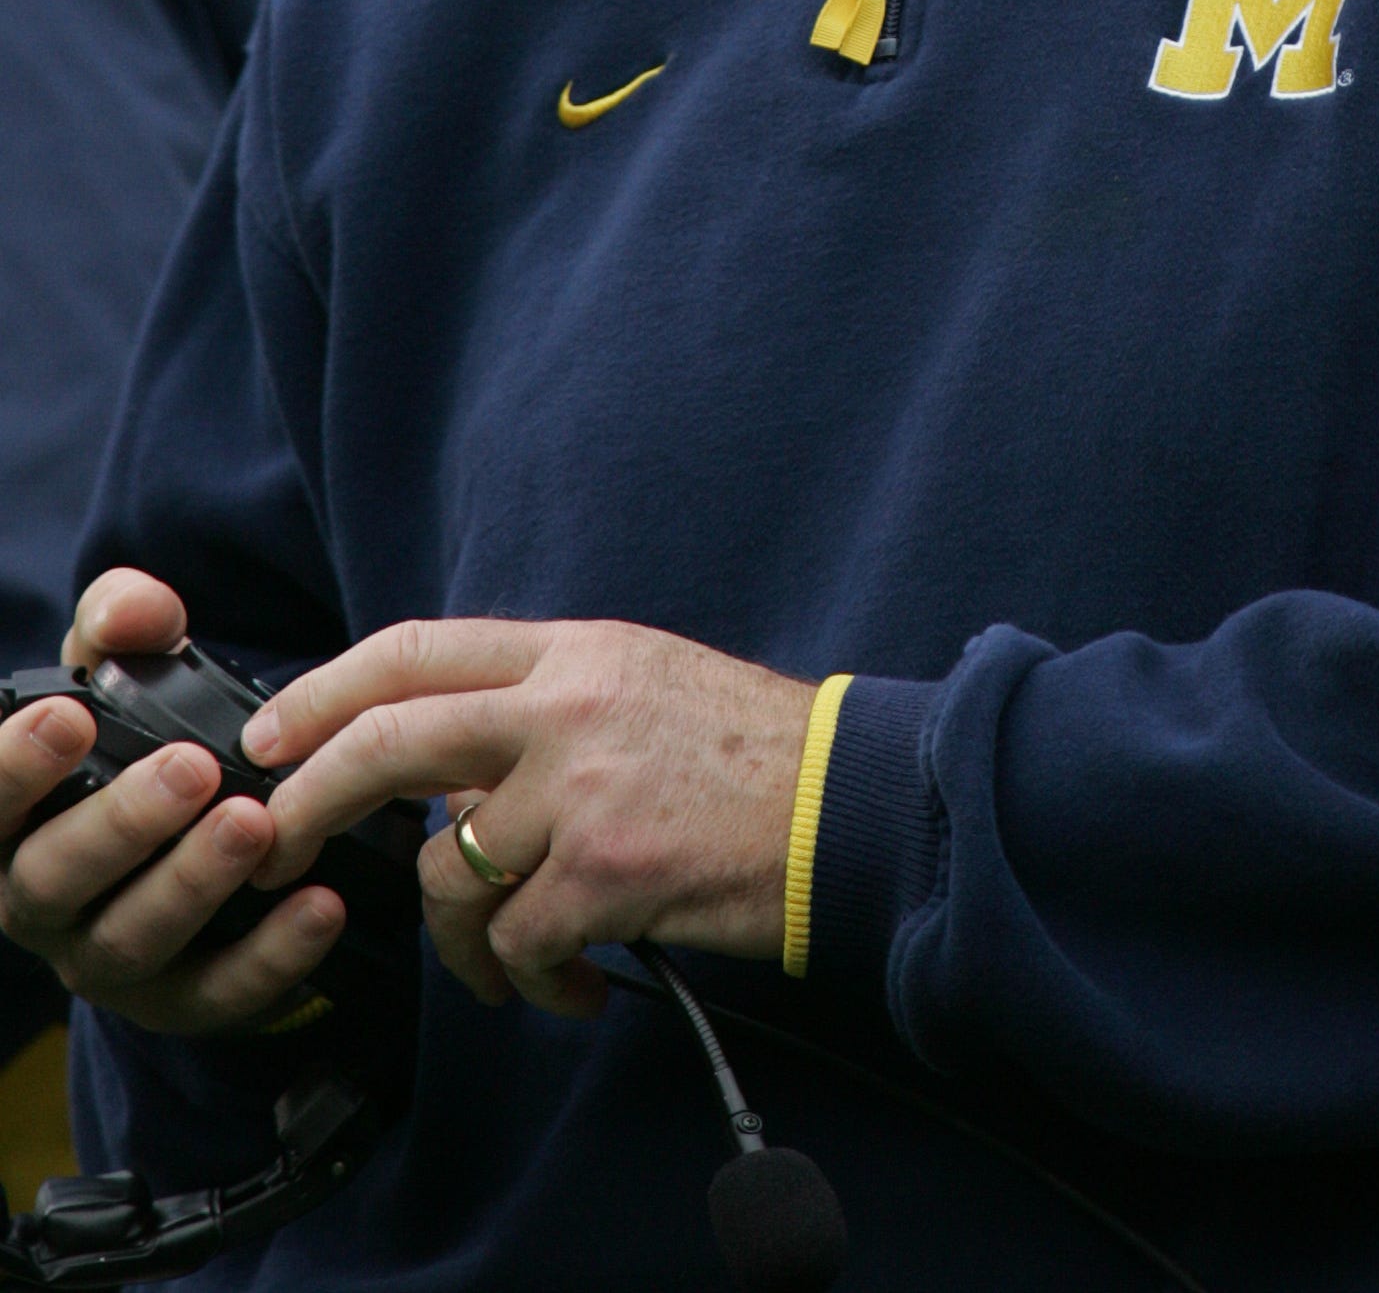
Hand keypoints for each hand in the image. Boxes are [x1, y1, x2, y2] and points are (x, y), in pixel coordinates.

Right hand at [0, 571, 344, 1031]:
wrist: (191, 823)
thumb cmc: (136, 739)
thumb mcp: (117, 668)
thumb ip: (119, 621)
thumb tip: (135, 611)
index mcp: (10, 824)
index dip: (15, 767)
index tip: (67, 717)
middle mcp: (40, 900)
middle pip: (54, 879)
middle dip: (122, 823)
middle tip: (192, 768)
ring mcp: (104, 959)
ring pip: (131, 941)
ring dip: (193, 883)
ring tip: (254, 822)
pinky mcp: (178, 999)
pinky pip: (216, 994)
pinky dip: (269, 958)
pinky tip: (319, 905)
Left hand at [242, 620, 816, 1019]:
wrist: (845, 804)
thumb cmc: (748, 752)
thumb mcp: (640, 682)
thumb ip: (541, 706)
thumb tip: (445, 770)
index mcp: (573, 652)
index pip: (419, 647)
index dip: (329, 687)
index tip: (277, 734)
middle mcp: (567, 706)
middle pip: (391, 739)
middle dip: (315, 797)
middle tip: (286, 842)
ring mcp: (582, 789)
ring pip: (451, 870)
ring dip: (464, 940)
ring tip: (514, 966)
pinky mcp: (606, 873)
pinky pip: (517, 944)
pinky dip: (535, 983)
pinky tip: (577, 989)